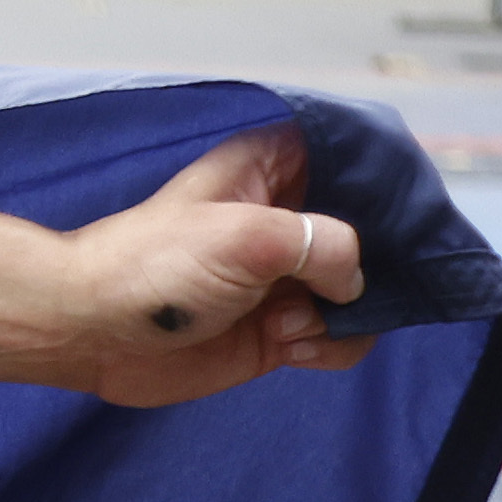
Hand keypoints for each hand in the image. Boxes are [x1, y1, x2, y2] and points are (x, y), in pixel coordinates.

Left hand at [65, 129, 364, 408]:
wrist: (93, 333)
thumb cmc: (154, 267)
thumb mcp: (249, 234)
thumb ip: (327, 243)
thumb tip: (355, 282)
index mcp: (274, 170)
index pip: (355, 156)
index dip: (389, 179)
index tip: (408, 210)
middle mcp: (289, 220)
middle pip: (377, 231)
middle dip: (380, 263)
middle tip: (348, 284)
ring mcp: (288, 277)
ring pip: (367, 291)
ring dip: (344, 313)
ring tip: (286, 321)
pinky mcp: (282, 329)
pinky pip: (343, 336)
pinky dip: (332, 345)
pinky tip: (287, 345)